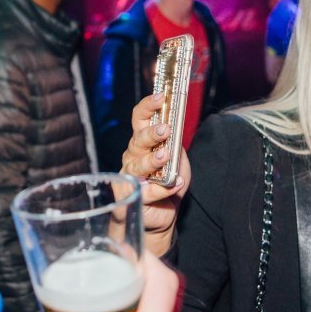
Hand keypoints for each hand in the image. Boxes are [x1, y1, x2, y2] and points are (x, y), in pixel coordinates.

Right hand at [119, 94, 190, 250]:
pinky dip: (164, 188)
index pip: (139, 119)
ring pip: (138, 165)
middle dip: (151, 134)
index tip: (160, 96)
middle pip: (138, 141)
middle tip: (165, 129)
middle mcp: (133, 157)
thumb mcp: (177, 158)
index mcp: (142, 142)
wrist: (162, 215)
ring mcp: (131, 178)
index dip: (148, 106)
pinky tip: (175, 184)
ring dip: (153, 159)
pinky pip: (148, 192)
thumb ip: (175, 143)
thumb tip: (179, 124)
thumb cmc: (167, 183)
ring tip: (166, 156)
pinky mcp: (134, 198)